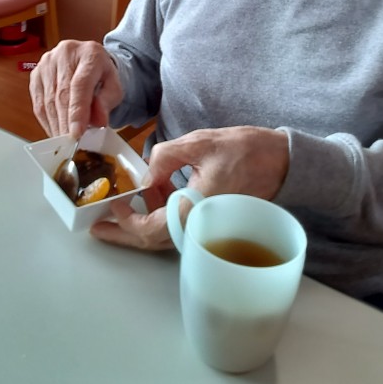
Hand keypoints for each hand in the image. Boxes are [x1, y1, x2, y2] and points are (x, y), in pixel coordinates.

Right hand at [29, 40, 122, 138]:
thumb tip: (98, 121)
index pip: (80, 85)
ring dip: (56, 125)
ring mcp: (47, 62)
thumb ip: (107, 102)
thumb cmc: (102, 75)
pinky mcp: (36, 73)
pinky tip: (55, 131)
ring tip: (64, 142)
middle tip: (70, 145)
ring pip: (47, 101)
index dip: (77, 112)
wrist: (89, 61)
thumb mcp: (114, 87)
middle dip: (65, 124)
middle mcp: (65, 53)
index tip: (76, 134)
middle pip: (62, 95)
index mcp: (90, 53)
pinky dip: (47, 121)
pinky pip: (38, 103)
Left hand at [90, 126, 288, 249]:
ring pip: (165, 234)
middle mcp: (199, 225)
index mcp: (195, 209)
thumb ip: (165, 156)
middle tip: (99, 229)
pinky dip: (160, 214)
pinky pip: (179, 224)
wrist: (283, 160)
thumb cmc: (246, 150)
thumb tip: (144, 174)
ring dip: (143, 220)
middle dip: (124, 234)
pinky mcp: (211, 219)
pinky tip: (153, 194)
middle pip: (153, 241)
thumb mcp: (199, 143)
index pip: (150, 229)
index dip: (125, 222)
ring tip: (126, 200)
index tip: (109, 208)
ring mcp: (206, 225)